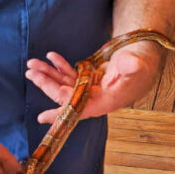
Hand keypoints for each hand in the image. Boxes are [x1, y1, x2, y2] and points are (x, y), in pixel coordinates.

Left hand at [25, 44, 161, 123]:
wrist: (143, 60)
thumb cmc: (141, 65)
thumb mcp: (138, 65)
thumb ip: (132, 65)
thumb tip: (129, 63)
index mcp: (104, 101)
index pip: (78, 109)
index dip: (60, 113)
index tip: (41, 117)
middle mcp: (94, 98)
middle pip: (65, 95)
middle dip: (47, 84)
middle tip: (31, 72)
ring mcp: (89, 88)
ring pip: (64, 84)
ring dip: (48, 74)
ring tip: (32, 64)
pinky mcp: (88, 79)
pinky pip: (70, 75)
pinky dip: (60, 66)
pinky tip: (51, 57)